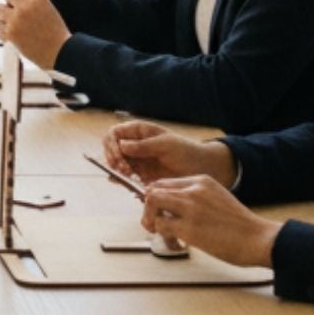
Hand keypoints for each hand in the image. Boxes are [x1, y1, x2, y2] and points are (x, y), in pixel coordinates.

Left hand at [0, 0, 69, 69]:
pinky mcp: (10, 34)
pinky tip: (17, 35)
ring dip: (5, 15)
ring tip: (18, 23)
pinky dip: (5, 31)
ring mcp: (16, 21)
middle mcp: (25, 7)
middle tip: (16, 7)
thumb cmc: (53, 29)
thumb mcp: (47, 6)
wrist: (59, 53)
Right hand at [103, 119, 235, 188]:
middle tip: (124, 169)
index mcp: (139, 132)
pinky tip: (123, 182)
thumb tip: (122, 145)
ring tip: (127, 176)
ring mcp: (137, 160)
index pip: (115, 133)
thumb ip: (144, 146)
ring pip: (116, 163)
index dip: (112, 143)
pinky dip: (121, 180)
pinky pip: (125, 177)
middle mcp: (134, 145)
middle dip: (113, 158)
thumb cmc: (186, 151)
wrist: (201, 169)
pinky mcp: (141, 175)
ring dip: (116, 170)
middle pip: (112, 149)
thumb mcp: (166, 145)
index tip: (119, 155)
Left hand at [138, 174, 281, 267]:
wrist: (259, 238)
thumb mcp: (218, 198)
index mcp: (201, 181)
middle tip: (154, 223)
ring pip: (152, 203)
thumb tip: (173, 208)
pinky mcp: (189, 227)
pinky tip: (177, 245)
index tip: (158, 211)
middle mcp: (193, 190)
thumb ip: (197, 198)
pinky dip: (163, 237)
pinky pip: (161, 227)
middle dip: (149, 208)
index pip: (165, 182)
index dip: (156, 197)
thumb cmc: (240, 225)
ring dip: (152, 221)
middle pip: (154, 190)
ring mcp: (190, 207)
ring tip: (164, 234)